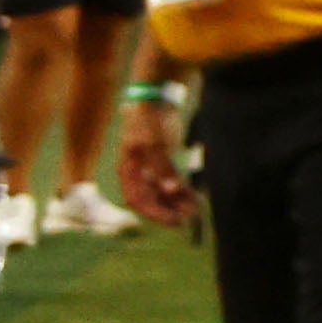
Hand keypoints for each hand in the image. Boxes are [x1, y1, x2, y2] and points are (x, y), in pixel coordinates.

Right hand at [117, 94, 193, 229]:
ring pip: (162, 192)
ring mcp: (150, 168)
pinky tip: (194, 198)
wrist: (158, 101)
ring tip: (194, 210)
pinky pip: (170, 182)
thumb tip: (170, 190)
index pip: (137, 199)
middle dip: (168, 210)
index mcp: (127, 170)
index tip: (173, 220)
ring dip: (177, 202)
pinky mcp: (163, 162)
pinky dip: (181, 191)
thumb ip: (162, 168)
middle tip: (187, 219)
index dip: (154, 213)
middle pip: (150, 199)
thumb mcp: (156, 144)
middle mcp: (137, 173)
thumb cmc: (150, 121)